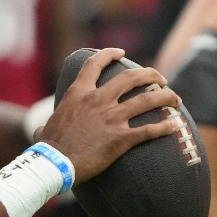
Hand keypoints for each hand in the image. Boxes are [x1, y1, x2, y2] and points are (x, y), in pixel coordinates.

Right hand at [37, 47, 181, 183]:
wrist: (55, 164)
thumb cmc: (48, 147)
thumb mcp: (45, 128)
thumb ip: (46, 124)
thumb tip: (40, 130)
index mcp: (79, 93)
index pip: (95, 64)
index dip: (110, 55)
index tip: (121, 53)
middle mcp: (98, 100)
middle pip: (131, 78)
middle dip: (150, 75)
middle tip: (160, 79)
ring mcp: (111, 118)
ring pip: (147, 100)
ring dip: (166, 97)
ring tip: (176, 99)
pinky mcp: (121, 138)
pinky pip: (149, 130)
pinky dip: (165, 127)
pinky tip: (175, 126)